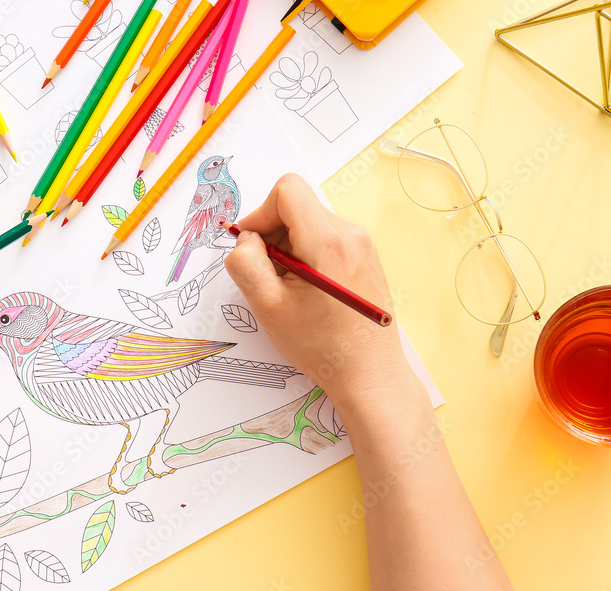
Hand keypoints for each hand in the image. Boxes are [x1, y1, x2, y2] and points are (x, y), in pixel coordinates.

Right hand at [225, 174, 412, 404]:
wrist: (369, 374)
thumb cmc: (321, 345)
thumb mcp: (268, 306)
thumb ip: (246, 264)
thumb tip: (246, 240)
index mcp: (327, 241)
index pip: (287, 191)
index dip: (260, 214)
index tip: (252, 246)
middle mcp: (350, 234)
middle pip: (297, 207)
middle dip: (273, 235)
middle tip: (268, 277)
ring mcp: (362, 245)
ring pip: (310, 224)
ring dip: (288, 248)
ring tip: (289, 290)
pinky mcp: (365, 258)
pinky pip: (326, 240)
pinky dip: (306, 256)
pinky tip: (307, 292)